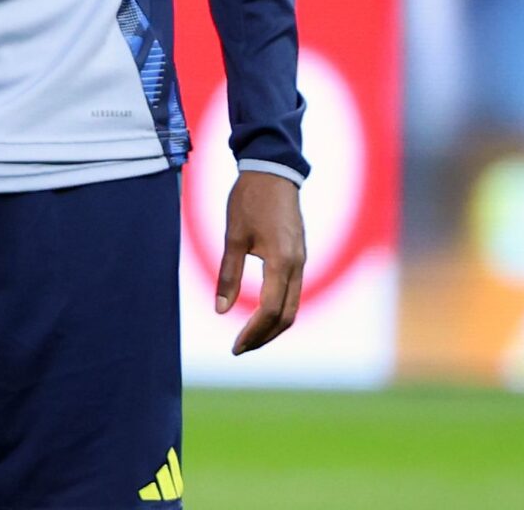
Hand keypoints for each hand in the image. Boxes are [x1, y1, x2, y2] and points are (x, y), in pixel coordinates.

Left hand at [216, 169, 305, 354]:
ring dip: (273, 326)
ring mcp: (302, 262)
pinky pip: (293, 292)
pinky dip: (278, 310)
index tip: (235, 347)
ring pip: (293, 306)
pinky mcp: (299, 256)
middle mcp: (298, 266)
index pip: (270, 310)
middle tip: (239, 349)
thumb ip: (229, 275)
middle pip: (286, 315)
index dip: (253, 332)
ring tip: (248, 337)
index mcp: (282, 262)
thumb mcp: (232, 237)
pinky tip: (260, 314)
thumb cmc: (249, 201)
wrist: (273, 173)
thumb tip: (221, 310)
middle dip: (264, 336)